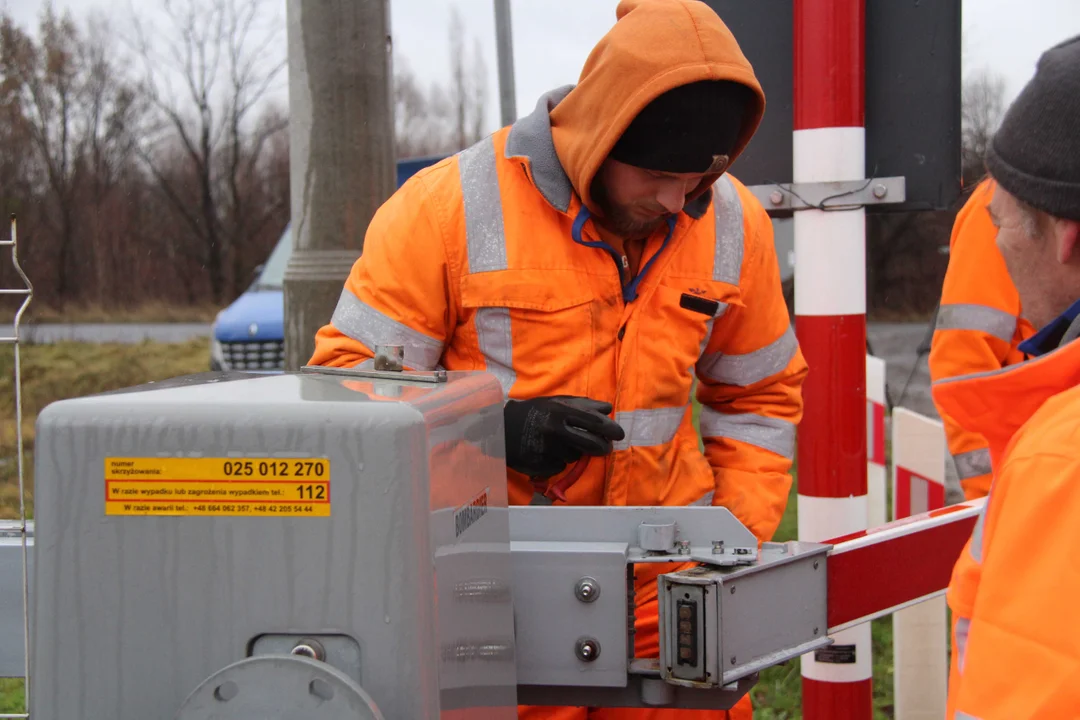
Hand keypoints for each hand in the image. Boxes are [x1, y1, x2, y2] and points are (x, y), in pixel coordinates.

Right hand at [504, 396, 624, 477]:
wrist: (501, 429)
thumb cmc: (533, 413)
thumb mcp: (555, 402)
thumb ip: (582, 404)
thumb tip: (607, 409)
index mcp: (560, 411)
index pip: (593, 422)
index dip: (609, 428)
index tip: (619, 434)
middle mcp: (554, 430)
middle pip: (590, 444)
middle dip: (602, 448)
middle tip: (605, 448)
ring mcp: (547, 449)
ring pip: (575, 456)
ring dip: (574, 452)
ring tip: (561, 444)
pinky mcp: (541, 465)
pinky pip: (560, 466)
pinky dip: (559, 461)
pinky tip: (548, 453)